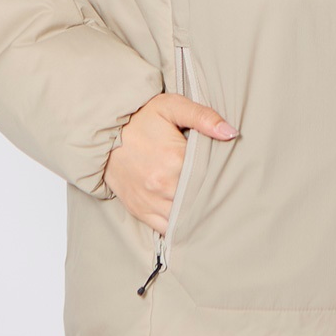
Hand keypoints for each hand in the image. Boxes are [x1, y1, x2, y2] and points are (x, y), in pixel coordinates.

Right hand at [103, 91, 239, 233]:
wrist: (104, 133)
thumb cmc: (141, 118)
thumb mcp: (172, 106)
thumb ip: (203, 117)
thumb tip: (231, 133)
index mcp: (174, 159)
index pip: (210, 176)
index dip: (222, 174)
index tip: (229, 172)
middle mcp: (162, 185)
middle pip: (199, 199)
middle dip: (211, 195)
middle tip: (224, 191)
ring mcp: (150, 201)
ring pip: (185, 217)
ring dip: (197, 212)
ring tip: (208, 203)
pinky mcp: (140, 211)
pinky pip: (167, 229)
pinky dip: (179, 225)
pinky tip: (189, 216)